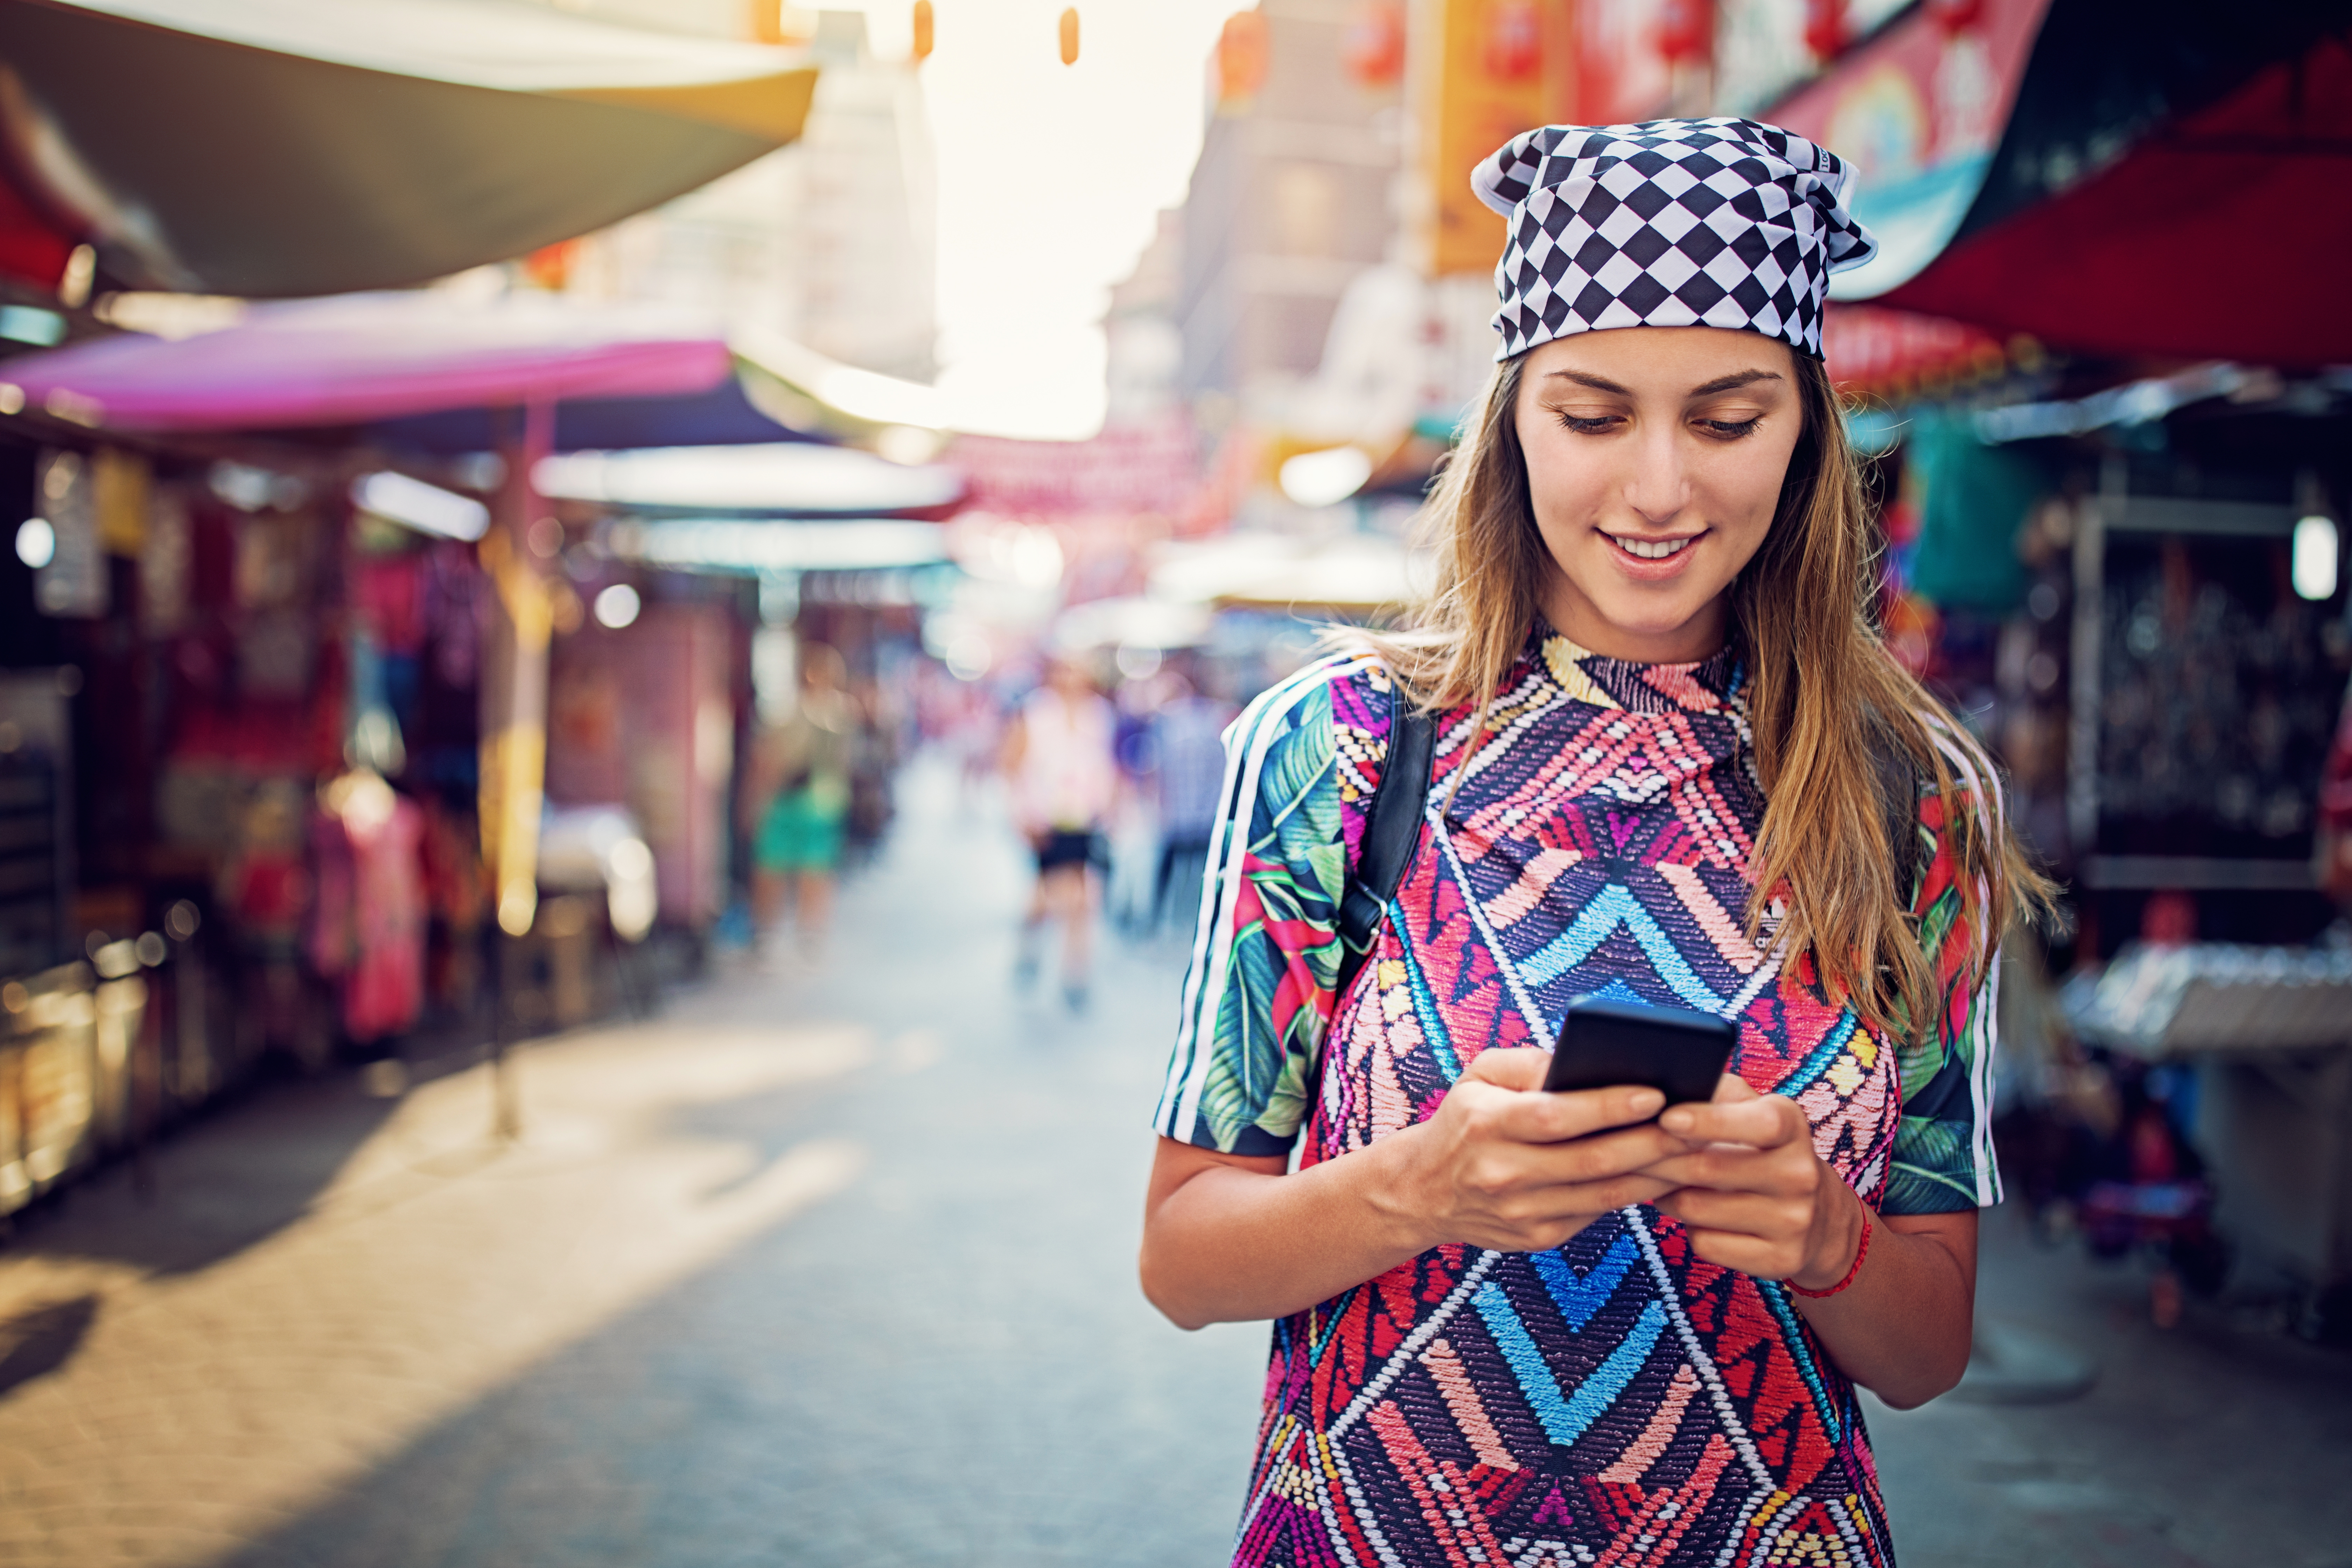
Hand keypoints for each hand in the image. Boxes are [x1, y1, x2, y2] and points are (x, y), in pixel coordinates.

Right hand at [1389, 1049, 1689, 1254]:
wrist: (1424, 1191)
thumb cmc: (1464, 1119)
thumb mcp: (1480, 1076)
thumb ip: (1530, 1062)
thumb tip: (1586, 1059)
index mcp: (1487, 1124)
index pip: (1557, 1116)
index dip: (1609, 1106)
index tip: (1656, 1093)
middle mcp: (1503, 1172)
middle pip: (1592, 1159)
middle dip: (1653, 1141)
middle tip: (1698, 1122)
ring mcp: (1522, 1211)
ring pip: (1605, 1192)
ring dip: (1657, 1172)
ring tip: (1697, 1149)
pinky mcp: (1540, 1237)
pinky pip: (1599, 1213)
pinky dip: (1636, 1192)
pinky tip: (1665, 1173)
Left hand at [1642, 1076, 1862, 1288]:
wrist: (1820, 1219)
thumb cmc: (1763, 1150)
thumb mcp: (1753, 1111)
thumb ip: (1716, 1093)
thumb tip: (1663, 1082)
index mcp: (1792, 1126)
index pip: (1757, 1124)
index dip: (1709, 1121)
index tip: (1666, 1117)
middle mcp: (1800, 1174)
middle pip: (1707, 1168)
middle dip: (1655, 1159)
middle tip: (1620, 1151)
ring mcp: (1794, 1221)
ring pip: (1697, 1208)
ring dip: (1664, 1194)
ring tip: (1658, 1181)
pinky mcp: (1780, 1260)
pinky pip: (1706, 1243)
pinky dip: (1687, 1228)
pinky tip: (1690, 1215)